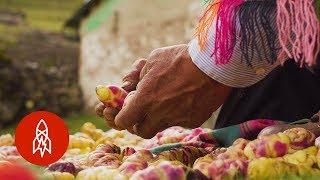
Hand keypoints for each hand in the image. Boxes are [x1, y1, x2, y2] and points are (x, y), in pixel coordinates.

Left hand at [96, 44, 230, 137]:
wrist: (214, 64)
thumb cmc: (181, 58)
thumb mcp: (154, 59)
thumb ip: (139, 75)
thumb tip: (131, 85)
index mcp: (146, 98)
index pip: (124, 121)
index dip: (120, 118)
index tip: (123, 113)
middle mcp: (160, 113)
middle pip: (141, 131)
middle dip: (138, 124)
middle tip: (141, 113)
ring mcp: (178, 119)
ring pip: (160, 127)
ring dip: (156, 119)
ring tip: (164, 103)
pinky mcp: (193, 120)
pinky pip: (179, 122)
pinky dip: (176, 114)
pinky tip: (183, 100)